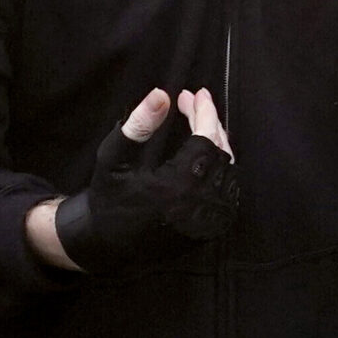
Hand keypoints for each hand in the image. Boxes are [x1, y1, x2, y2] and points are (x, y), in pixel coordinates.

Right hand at [44, 88, 239, 271]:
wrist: (109, 244)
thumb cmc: (108, 197)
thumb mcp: (113, 158)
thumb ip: (139, 125)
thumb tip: (161, 94)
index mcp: (178, 187)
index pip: (206, 139)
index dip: (204, 112)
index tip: (198, 93)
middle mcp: (201, 206)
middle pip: (221, 151)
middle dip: (209, 122)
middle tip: (193, 102)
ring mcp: (211, 220)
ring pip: (229, 169)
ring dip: (217, 142)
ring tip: (198, 121)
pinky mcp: (213, 229)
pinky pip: (228, 189)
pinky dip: (220, 166)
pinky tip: (206, 151)